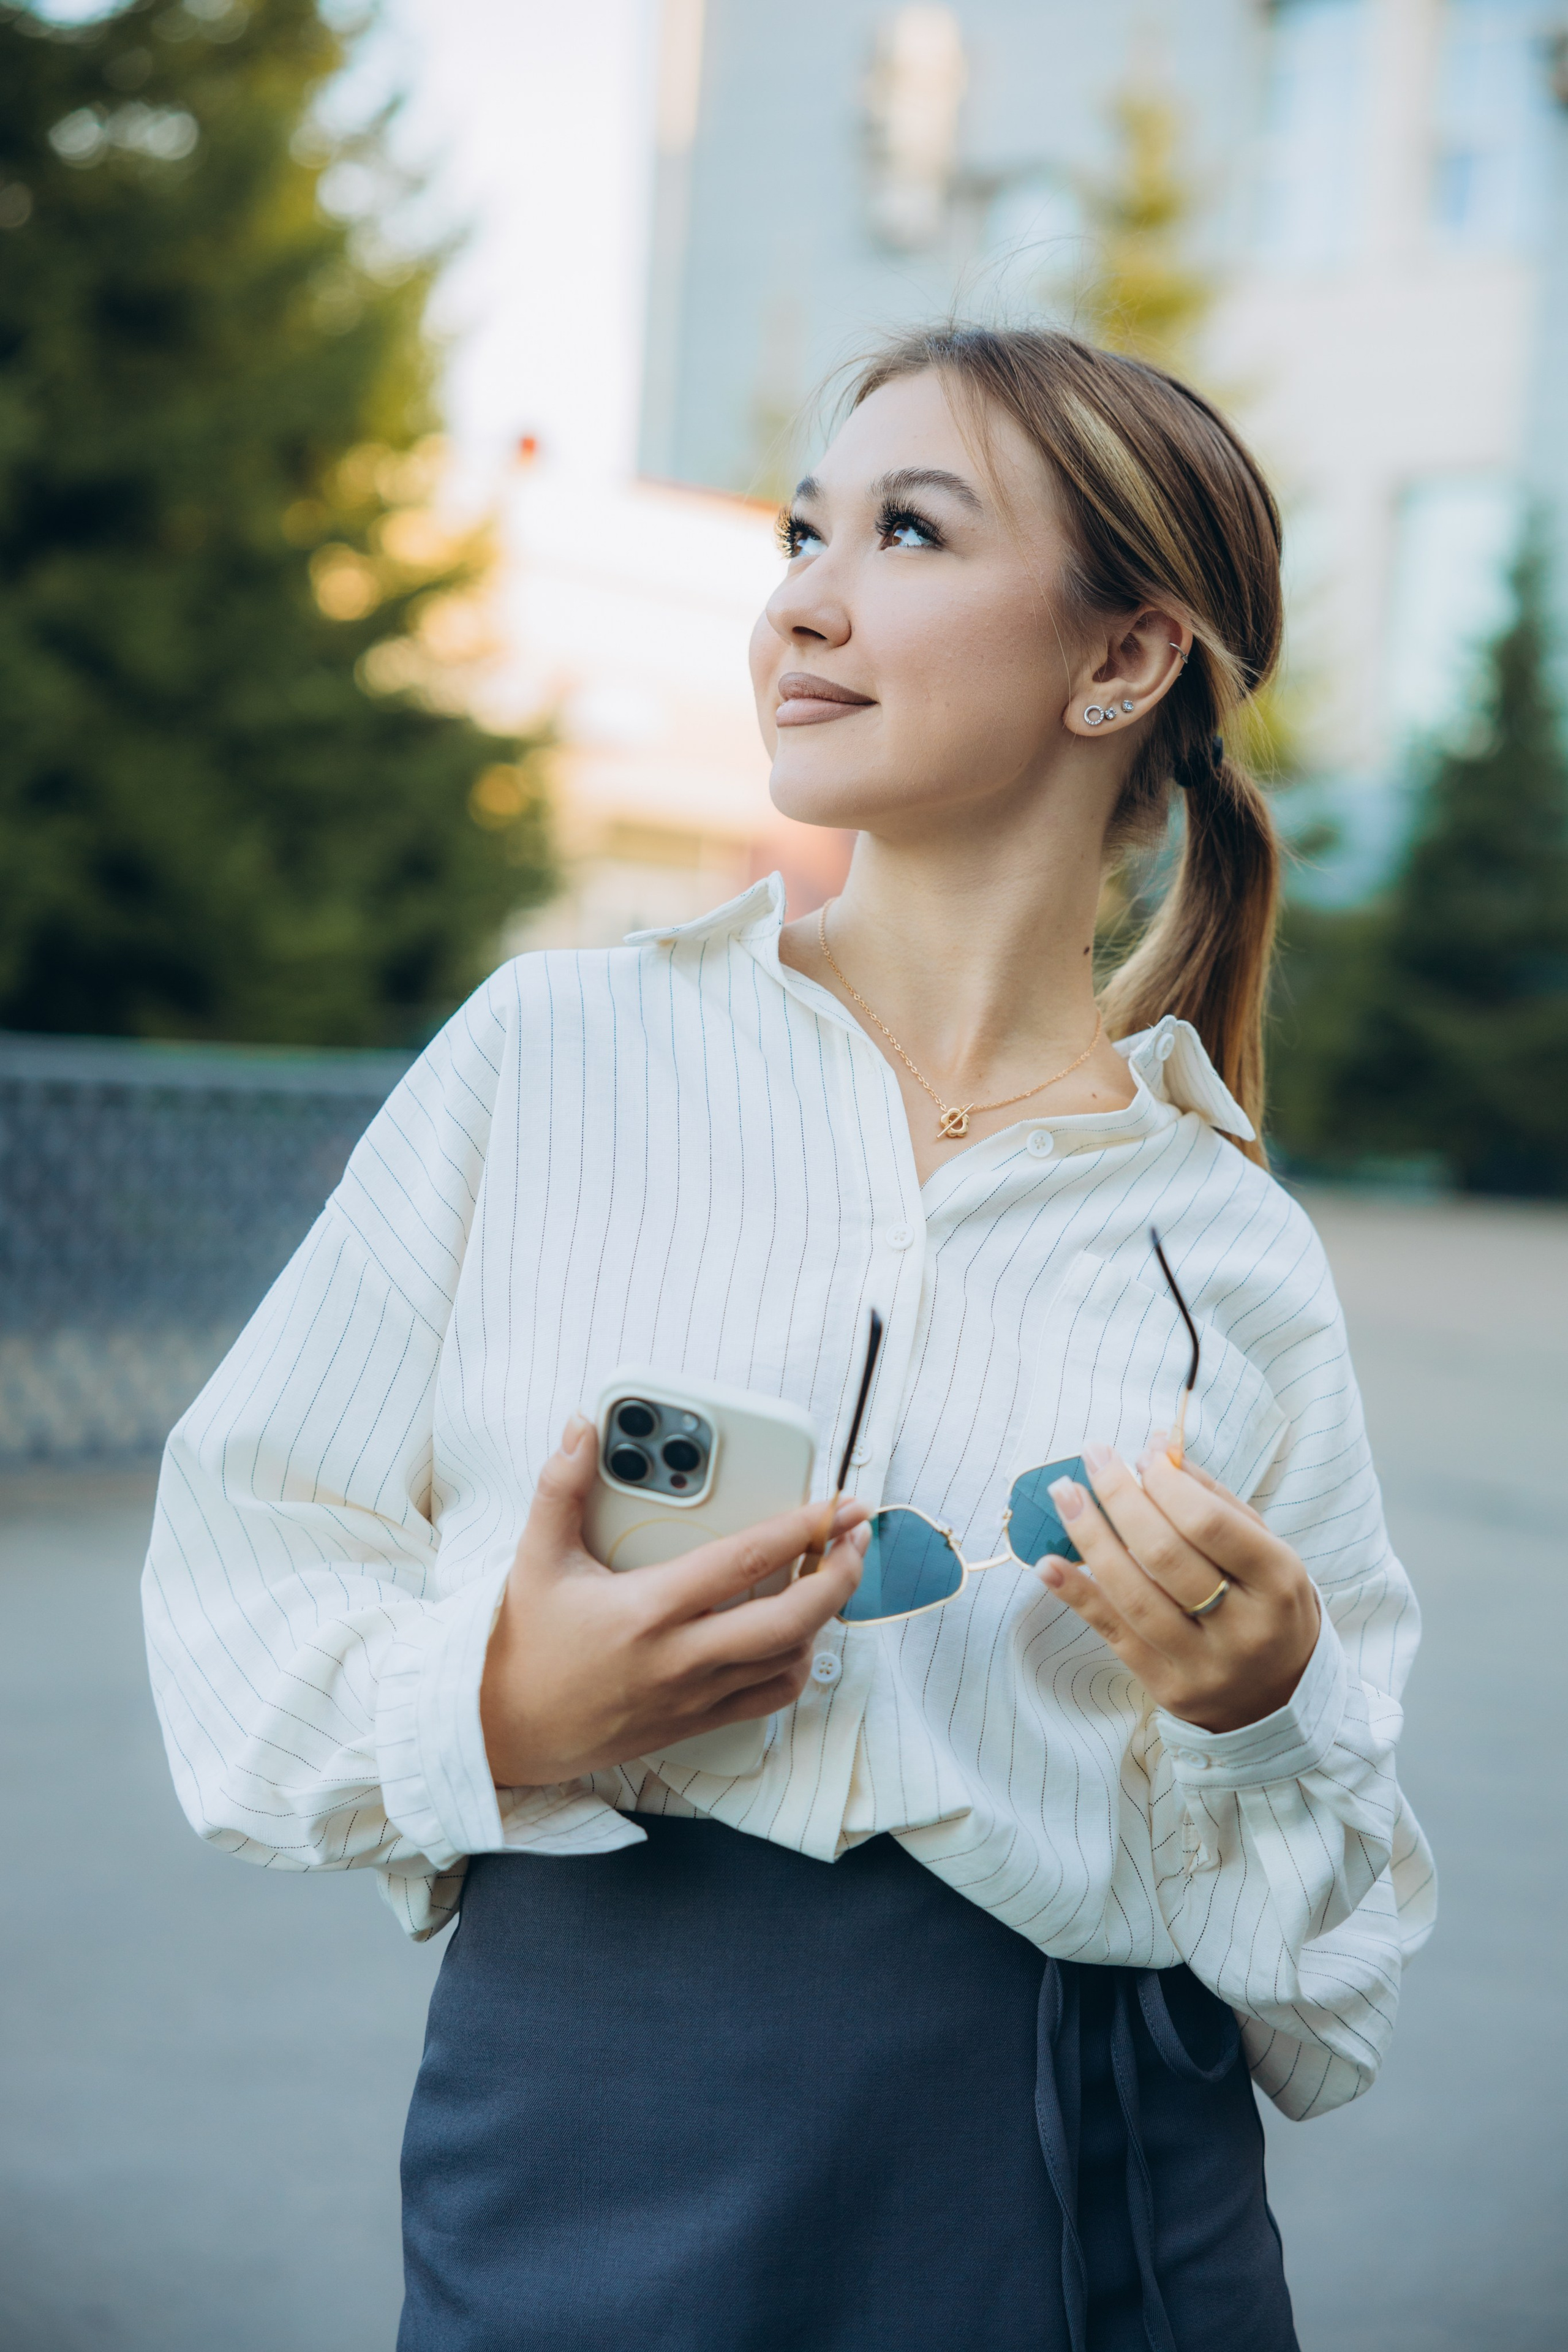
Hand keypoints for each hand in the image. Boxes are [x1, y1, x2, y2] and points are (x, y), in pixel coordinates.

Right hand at [480, 1415, 870, 1785]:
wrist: (503, 1731)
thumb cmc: (522, 1643)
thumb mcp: (534, 1559)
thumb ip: (559, 1488)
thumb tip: (579, 1431)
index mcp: (647, 1610)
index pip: (745, 1562)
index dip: (801, 1528)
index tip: (836, 1504)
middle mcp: (680, 1658)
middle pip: (791, 1620)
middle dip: (839, 1574)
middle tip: (857, 1537)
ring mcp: (693, 1696)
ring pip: (788, 1659)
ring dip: (823, 1614)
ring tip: (832, 1572)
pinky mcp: (694, 1723)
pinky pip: (768, 1698)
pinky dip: (796, 1663)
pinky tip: (796, 1633)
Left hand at [1038, 1435, 1320, 1734]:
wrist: (1280, 1699)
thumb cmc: (1268, 1608)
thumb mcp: (1266, 1552)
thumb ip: (1215, 1500)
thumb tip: (1156, 1449)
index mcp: (1278, 1584)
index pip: (1209, 1525)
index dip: (1165, 1485)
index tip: (1139, 1457)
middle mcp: (1244, 1629)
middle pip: (1164, 1555)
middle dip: (1119, 1498)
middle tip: (1093, 1457)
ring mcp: (1203, 1665)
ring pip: (1132, 1595)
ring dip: (1089, 1538)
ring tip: (1064, 1494)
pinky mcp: (1167, 1688)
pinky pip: (1113, 1633)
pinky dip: (1076, 1594)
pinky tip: (1048, 1563)